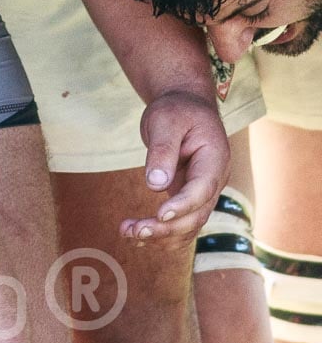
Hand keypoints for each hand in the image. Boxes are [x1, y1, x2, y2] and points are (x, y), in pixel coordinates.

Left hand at [119, 89, 229, 244]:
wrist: (185, 106)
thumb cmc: (177, 110)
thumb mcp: (166, 120)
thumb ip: (163, 150)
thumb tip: (155, 184)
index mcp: (214, 160)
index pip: (201, 190)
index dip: (182, 205)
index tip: (160, 214)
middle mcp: (213, 181)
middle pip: (196, 215)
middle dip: (167, 228)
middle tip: (135, 231)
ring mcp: (201, 192)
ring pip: (188, 224)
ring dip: (161, 235)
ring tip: (127, 234)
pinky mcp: (187, 196)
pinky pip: (178, 221)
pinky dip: (160, 231)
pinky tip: (134, 235)